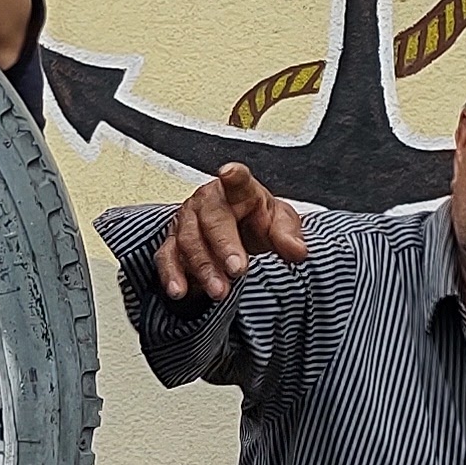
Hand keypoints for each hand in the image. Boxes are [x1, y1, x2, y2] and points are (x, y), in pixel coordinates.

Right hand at [151, 160, 309, 303]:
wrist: (237, 230)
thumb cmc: (256, 221)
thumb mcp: (279, 224)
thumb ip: (288, 236)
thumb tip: (298, 252)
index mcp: (238, 190)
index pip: (238, 181)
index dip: (234, 176)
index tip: (230, 173)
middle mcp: (207, 200)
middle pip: (212, 219)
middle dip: (223, 246)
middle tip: (237, 270)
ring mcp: (186, 220)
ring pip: (189, 241)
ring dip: (203, 268)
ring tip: (219, 291)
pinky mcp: (172, 240)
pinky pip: (167, 256)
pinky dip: (172, 274)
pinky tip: (179, 290)